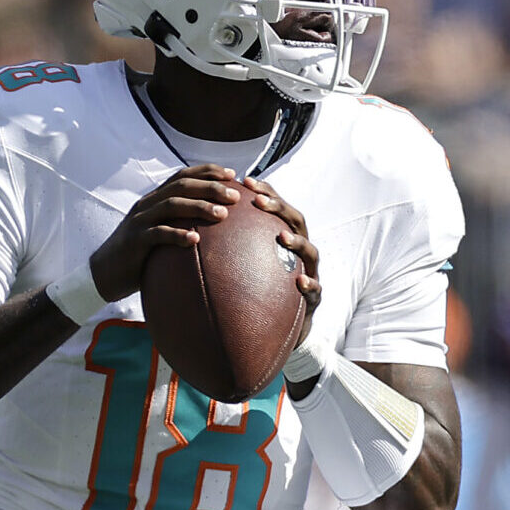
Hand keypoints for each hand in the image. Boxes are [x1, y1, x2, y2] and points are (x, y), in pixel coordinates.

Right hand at [88, 165, 243, 299]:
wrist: (105, 272)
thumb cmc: (140, 254)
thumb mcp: (160, 233)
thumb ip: (180, 224)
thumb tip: (214, 225)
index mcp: (155, 199)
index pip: (183, 176)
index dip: (207, 171)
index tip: (232, 174)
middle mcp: (147, 204)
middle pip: (181, 186)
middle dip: (210, 187)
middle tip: (236, 195)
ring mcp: (140, 221)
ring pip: (171, 205)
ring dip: (199, 207)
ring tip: (223, 214)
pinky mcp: (134, 241)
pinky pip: (157, 234)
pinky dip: (177, 235)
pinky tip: (195, 241)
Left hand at [242, 177, 323, 318]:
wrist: (281, 328)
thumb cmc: (259, 292)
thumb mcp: (245, 267)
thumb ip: (230, 247)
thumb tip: (192, 228)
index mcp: (284, 239)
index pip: (277, 208)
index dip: (265, 192)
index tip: (245, 181)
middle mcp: (299, 252)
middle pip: (297, 221)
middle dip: (280, 208)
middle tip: (259, 202)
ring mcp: (310, 273)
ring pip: (311, 252)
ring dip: (298, 243)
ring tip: (283, 238)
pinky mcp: (314, 299)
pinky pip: (316, 290)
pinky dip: (310, 284)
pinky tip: (300, 281)